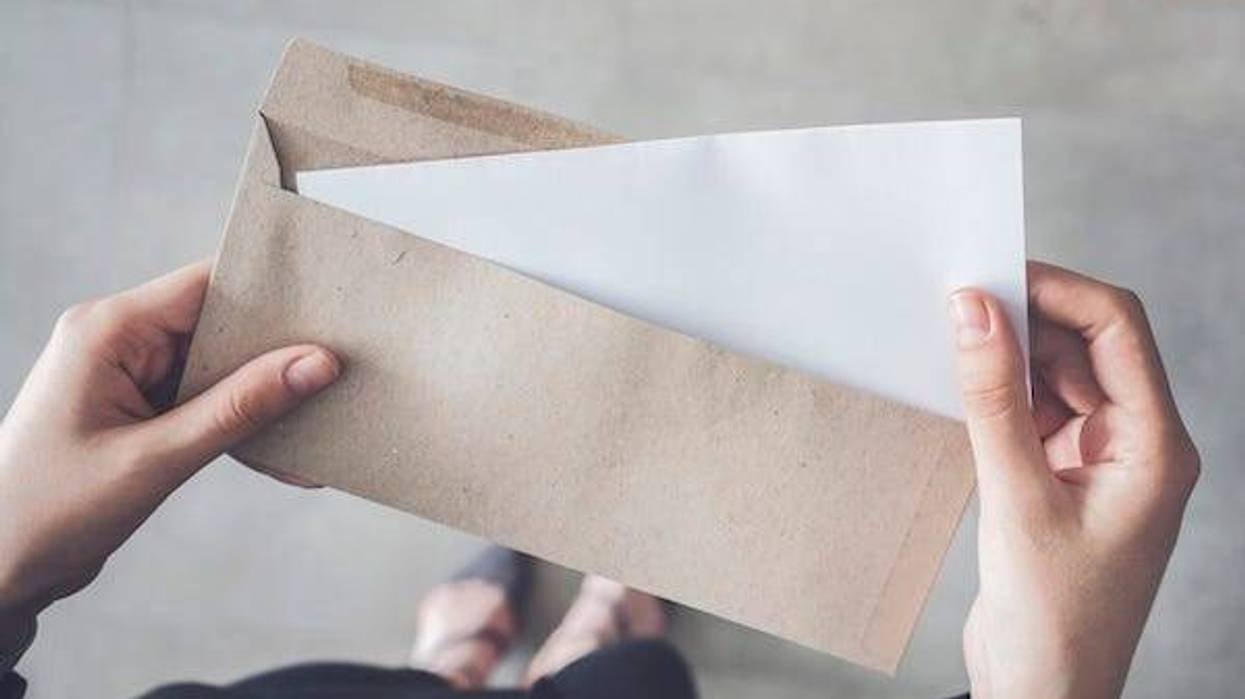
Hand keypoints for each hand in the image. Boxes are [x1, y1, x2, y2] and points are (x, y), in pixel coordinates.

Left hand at [0, 261, 340, 640]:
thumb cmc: (47, 511)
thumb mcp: (155, 458)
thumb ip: (239, 408)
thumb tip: (314, 363)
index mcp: (108, 330)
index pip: (206, 285)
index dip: (271, 293)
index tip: (331, 309)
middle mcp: (119, 341)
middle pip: (220, 324)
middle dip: (278, 351)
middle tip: (341, 370)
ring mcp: (130, 375)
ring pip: (221, 367)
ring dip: (266, 396)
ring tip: (320, 418)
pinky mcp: (140, 409)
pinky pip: (207, 401)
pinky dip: (243, 426)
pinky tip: (284, 455)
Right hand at [948, 262, 1198, 697]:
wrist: (1043, 693)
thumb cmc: (1053, 619)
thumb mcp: (1017, 499)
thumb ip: (994, 401)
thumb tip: (974, 314)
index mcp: (1155, 447)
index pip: (1118, 330)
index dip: (1057, 292)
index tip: (993, 276)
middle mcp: (1138, 444)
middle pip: (1089, 346)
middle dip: (1028, 318)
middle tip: (959, 302)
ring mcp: (1102, 461)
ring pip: (1060, 376)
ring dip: (1011, 355)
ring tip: (953, 340)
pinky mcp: (1064, 478)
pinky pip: (1036, 412)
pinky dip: (1002, 393)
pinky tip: (963, 386)